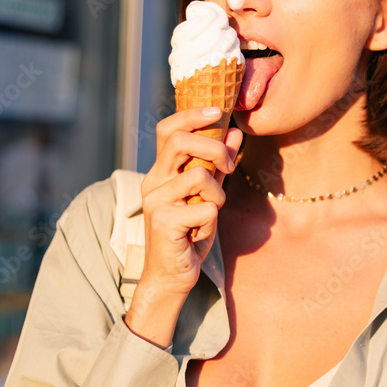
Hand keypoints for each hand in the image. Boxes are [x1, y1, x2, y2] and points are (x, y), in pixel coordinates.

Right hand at [125, 107, 241, 346]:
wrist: (174, 275)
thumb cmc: (190, 234)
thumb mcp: (209, 194)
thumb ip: (218, 165)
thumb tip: (233, 132)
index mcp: (161, 172)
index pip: (167, 129)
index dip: (192, 114)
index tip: (218, 111)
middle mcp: (152, 181)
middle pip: (180, 141)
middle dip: (215, 148)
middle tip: (229, 167)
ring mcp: (155, 201)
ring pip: (200, 176)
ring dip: (217, 196)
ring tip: (209, 213)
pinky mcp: (163, 221)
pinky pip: (205, 207)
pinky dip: (212, 220)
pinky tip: (199, 234)